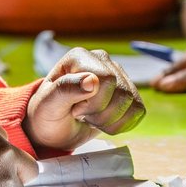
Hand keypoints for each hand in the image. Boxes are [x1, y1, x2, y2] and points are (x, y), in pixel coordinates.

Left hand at [24, 47, 145, 151]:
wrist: (54, 129)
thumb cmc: (46, 114)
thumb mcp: (47, 104)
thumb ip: (66, 89)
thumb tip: (92, 80)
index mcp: (80, 57)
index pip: (106, 79)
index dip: (93, 102)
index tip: (73, 108)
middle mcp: (102, 61)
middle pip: (121, 92)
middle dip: (100, 114)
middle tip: (81, 115)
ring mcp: (117, 76)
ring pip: (131, 102)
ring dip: (109, 121)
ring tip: (90, 119)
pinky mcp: (127, 92)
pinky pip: (138, 110)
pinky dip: (121, 125)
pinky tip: (103, 123)